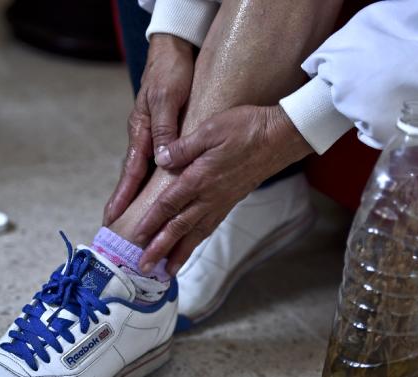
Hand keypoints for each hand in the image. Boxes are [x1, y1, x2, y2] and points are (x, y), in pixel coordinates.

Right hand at [103, 34, 194, 225]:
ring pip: (143, 171)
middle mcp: (143, 136)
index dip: (123, 197)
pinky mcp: (161, 131)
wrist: (173, 50)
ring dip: (137, 195)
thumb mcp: (168, 99)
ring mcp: (151, 134)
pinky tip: (155, 191)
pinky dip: (152, 179)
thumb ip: (165, 129)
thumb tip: (161, 160)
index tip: (113, 218)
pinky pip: (155, 161)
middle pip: (132, 177)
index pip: (130, 171)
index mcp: (141, 131)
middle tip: (116, 228)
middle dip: (124, 203)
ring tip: (133, 218)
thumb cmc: (170, 72)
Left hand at [135, 105, 313, 274]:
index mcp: (200, 177)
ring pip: (196, 232)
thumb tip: (160, 159)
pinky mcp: (232, 200)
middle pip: (179, 227)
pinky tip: (192, 245)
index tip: (135, 238)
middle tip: (144, 268)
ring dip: (180, 252)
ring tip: (167, 270)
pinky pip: (211, 226)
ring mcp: (222, 200)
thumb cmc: (246, 127)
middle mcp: (210, 195)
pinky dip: (198, 240)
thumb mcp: (210, 128)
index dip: (150, 222)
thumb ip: (183, 147)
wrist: (281, 137)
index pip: (169, 205)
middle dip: (160, 249)